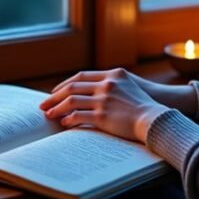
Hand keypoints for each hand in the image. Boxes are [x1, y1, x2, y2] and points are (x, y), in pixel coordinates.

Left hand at [39, 68, 170, 142]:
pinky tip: (63, 123)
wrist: (155, 118)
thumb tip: (92, 89)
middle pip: (73, 87)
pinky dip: (68, 119)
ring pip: (72, 101)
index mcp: (113, 74)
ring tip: (48, 114)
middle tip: (43, 103)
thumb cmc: (144, 105)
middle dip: (55, 96)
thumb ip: (112, 83)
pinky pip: (78, 116)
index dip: (66, 83)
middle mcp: (107, 84)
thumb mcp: (129, 85)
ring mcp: (104, 99)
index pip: (81, 75)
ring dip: (57, 108)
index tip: (56, 91)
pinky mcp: (102, 115)